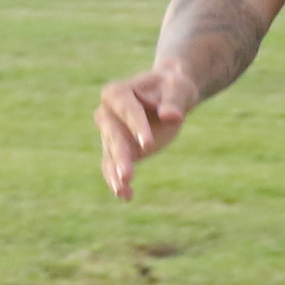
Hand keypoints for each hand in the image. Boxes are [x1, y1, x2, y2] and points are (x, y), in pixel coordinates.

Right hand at [95, 62, 200, 198]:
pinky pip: (113, 167)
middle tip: (128, 175)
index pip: (126, 110)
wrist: (168, 96)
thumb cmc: (172, 88)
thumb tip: (171, 116)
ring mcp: (109, 133)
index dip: (136, 126)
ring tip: (123, 190)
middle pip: (113, 135)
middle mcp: (107, 113)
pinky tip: (126, 196)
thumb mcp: (178, 89)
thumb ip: (174, 102)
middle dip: (121, 156)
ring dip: (116, 173)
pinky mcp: (118, 150)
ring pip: (110, 155)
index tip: (148, 145)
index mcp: (117, 92)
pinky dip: (118, 182)